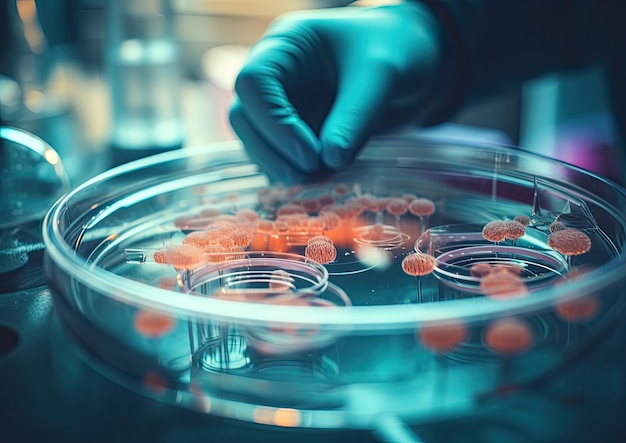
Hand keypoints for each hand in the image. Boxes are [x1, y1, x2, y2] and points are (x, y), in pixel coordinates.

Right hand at [229, 3, 447, 181]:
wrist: (417, 63)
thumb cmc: (397, 50)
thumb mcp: (381, 76)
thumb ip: (354, 117)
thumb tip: (329, 162)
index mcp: (287, 45)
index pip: (253, 83)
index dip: (274, 123)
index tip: (311, 153)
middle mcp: (276, 75)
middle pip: (244, 117)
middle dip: (271, 152)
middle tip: (310, 175)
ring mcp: (283, 104)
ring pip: (257, 142)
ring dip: (281, 167)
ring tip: (323, 179)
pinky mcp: (296, 131)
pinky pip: (280, 156)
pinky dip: (296, 172)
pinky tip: (324, 179)